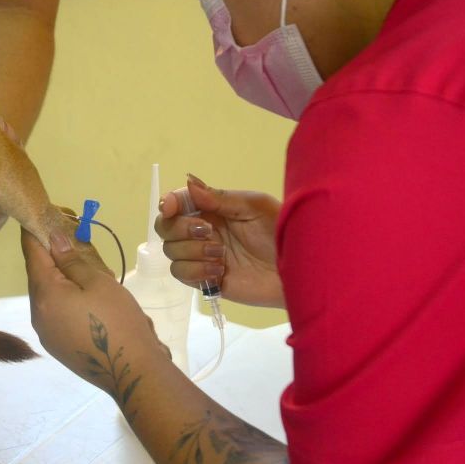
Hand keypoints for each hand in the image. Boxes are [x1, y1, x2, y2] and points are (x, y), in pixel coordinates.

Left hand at [21, 228, 169, 388]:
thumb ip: (72, 259)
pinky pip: (56, 312)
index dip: (37, 229)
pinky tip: (89, 298)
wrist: (133, 373)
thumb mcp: (98, 282)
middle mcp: (37, 314)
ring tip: (88, 268)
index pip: (31, 252)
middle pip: (39, 274)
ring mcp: (45, 333)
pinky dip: (67, 298)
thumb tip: (53, 239)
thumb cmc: (118, 321)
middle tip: (76, 238)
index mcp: (44, 294)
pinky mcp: (57, 346)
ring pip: (48, 294)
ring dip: (62, 278)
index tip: (46, 213)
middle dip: (54, 254)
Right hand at [156, 174, 284, 307]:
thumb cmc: (281, 233)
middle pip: (165, 228)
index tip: (170, 207)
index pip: (177, 203)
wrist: (298, 271)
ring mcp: (202, 257)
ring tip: (222, 256)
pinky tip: (219, 271)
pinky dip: (196, 271)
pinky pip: (182, 274)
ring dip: (193, 252)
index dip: (168, 203)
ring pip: (171, 252)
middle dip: (181, 229)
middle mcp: (202, 231)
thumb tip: (189, 183)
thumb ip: (220, 197)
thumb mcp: (254, 207)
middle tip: (208, 232)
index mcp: (212, 209)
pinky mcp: (206, 280)